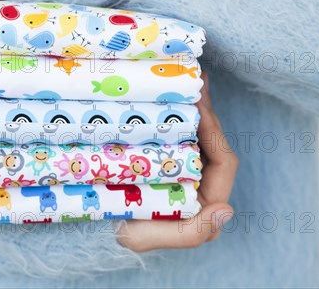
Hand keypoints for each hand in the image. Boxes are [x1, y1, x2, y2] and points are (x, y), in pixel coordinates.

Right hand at [118, 71, 238, 250]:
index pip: (222, 163)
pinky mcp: (166, 156)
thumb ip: (190, 233)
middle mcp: (200, 182)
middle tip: (194, 82)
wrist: (92, 221)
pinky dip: (177, 112)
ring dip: (192, 107)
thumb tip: (226, 209)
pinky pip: (178, 132)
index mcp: (205, 202)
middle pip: (211, 141)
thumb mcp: (144, 239)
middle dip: (204, 112)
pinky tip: (172, 92)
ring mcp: (183, 167)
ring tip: (187, 79)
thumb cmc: (120, 232)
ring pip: (196, 133)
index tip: (198, 108)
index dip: (215, 133)